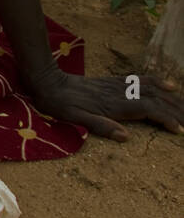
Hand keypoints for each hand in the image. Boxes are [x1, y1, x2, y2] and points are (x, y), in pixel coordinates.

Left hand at [26, 67, 183, 140]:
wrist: (47, 82)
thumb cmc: (59, 104)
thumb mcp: (74, 119)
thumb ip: (100, 126)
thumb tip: (125, 137)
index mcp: (113, 105)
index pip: (148, 110)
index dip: (166, 119)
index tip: (180, 130)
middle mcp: (119, 93)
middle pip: (156, 99)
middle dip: (177, 110)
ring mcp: (117, 86)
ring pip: (152, 90)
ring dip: (172, 99)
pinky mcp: (114, 81)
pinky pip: (141, 81)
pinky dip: (158, 83)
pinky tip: (170, 86)